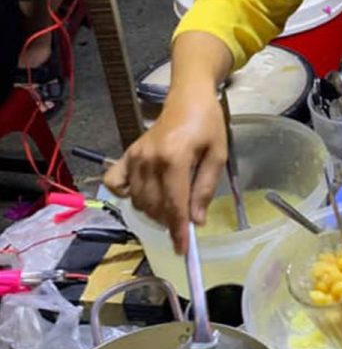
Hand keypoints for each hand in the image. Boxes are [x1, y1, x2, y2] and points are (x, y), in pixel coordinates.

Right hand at [103, 87, 226, 253]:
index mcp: (174, 158)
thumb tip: (196, 220)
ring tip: (173, 205)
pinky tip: (146, 194)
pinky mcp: (126, 155)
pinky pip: (118, 185)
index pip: (174, 204)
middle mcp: (149, 159)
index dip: (178, 231)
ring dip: (155, 212)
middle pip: (155, 207)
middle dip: (170, 221)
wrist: (188, 98)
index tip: (183, 251)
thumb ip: (205, 188)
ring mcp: (134, 157)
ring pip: (139, 201)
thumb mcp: (217, 155)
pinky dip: (129, 196)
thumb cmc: (208, 124)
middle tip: (186, 220)